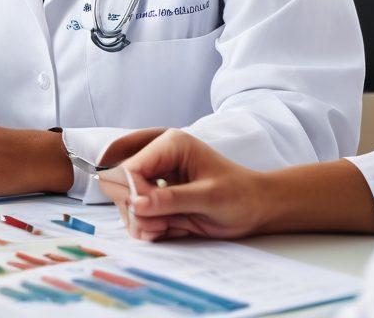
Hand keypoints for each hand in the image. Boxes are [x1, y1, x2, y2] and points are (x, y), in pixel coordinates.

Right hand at [97, 129, 269, 241]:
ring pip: (123, 203)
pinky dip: (146, 228)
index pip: (130, 167)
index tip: (152, 212)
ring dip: (142, 221)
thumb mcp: (209, 197)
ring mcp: (153, 177)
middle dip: (136, 209)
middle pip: (119, 183)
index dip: (135, 193)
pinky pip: (133, 215)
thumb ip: (171, 199)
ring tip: (170, 225)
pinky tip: (167, 229)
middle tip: (163, 222)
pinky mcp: (154, 196)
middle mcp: (157, 157)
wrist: (254, 208)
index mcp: (170, 144)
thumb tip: (136, 204)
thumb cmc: (239, 195)